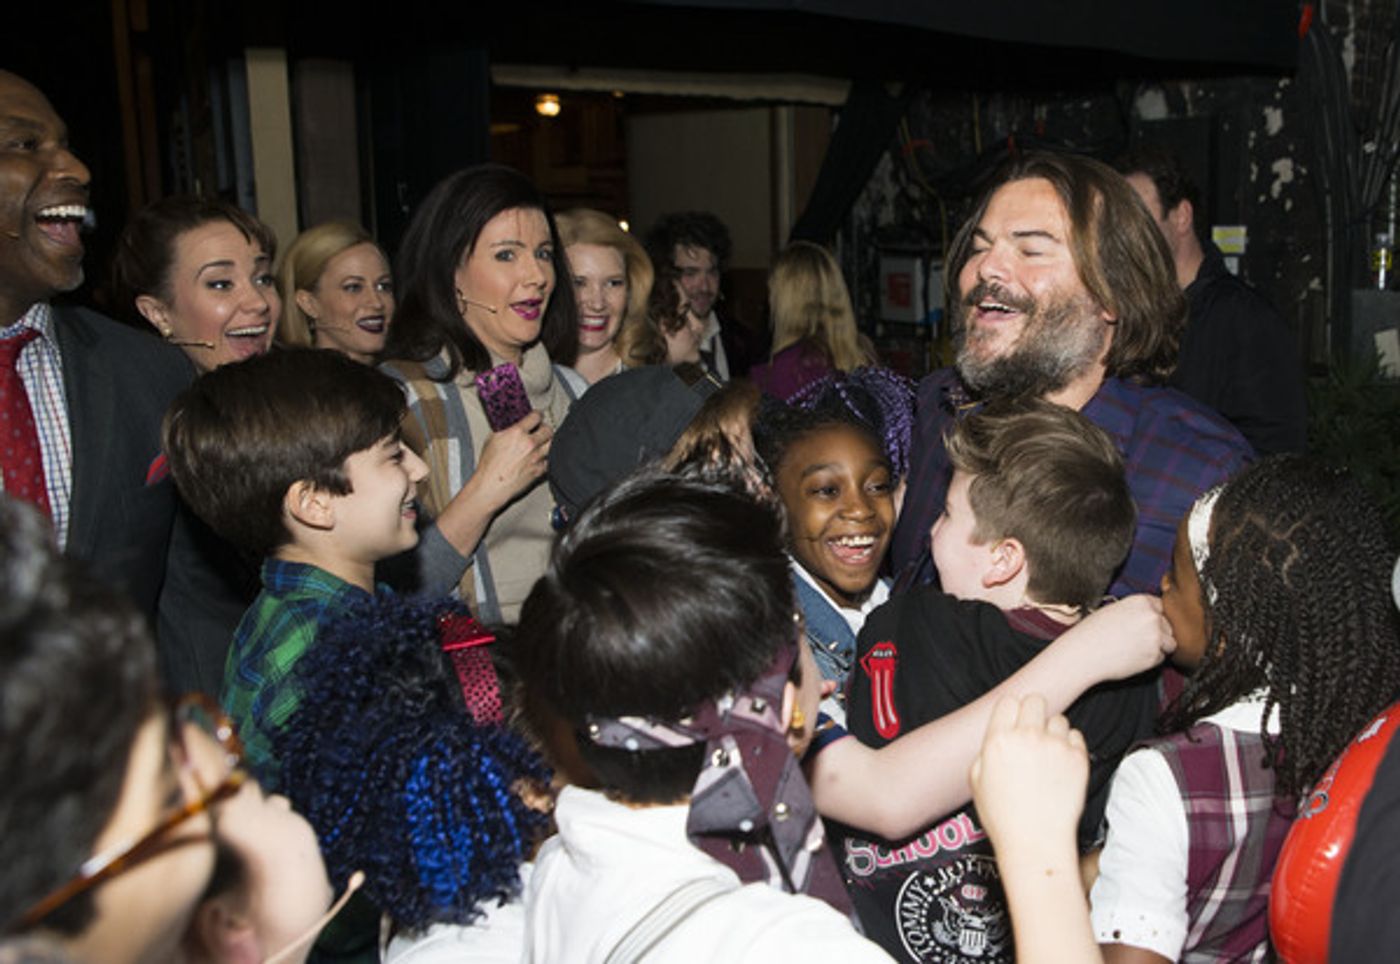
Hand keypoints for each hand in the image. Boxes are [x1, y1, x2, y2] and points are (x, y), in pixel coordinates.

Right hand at [472, 411, 550, 510]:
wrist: (492, 485)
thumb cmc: (489, 465)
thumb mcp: (492, 439)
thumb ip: (506, 429)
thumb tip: (513, 424)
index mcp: (517, 433)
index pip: (536, 416)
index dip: (537, 414)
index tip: (537, 415)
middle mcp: (529, 444)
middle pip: (548, 430)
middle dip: (544, 428)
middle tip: (541, 429)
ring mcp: (536, 458)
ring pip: (552, 444)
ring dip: (547, 442)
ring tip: (542, 442)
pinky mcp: (539, 470)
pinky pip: (549, 460)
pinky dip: (546, 457)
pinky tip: (540, 457)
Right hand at [970, 695, 1087, 856]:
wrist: (1036, 843)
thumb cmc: (1003, 817)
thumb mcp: (976, 780)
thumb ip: (986, 749)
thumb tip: (999, 733)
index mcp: (998, 741)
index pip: (1009, 701)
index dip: (1011, 712)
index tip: (1014, 724)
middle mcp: (1027, 737)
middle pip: (1035, 700)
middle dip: (1034, 713)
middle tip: (1034, 734)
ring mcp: (1054, 746)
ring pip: (1058, 719)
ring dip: (1054, 732)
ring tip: (1048, 756)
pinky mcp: (1078, 758)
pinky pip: (1076, 737)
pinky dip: (1070, 747)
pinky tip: (1061, 766)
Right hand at [1063, 594, 1174, 684]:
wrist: (1082, 653)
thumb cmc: (1092, 633)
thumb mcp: (1114, 610)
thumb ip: (1137, 611)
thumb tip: (1154, 618)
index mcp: (1142, 601)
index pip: (1161, 608)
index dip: (1153, 617)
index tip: (1143, 625)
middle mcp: (1152, 617)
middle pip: (1168, 625)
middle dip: (1158, 633)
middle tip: (1136, 639)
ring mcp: (1156, 637)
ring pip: (1169, 643)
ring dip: (1158, 647)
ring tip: (1136, 649)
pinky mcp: (1154, 656)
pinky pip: (1161, 658)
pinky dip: (1150, 660)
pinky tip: (1132, 657)